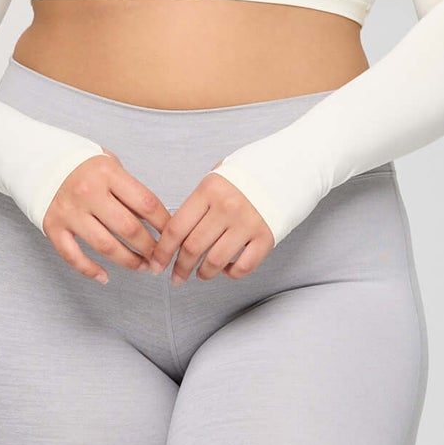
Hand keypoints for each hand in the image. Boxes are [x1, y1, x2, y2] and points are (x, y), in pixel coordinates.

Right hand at [42, 150, 170, 283]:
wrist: (40, 161)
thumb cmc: (83, 167)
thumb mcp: (110, 166)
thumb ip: (130, 190)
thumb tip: (156, 222)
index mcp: (108, 173)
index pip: (146, 203)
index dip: (165, 225)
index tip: (174, 237)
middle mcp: (88, 192)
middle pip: (129, 228)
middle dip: (150, 248)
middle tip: (160, 258)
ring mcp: (70, 211)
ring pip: (105, 246)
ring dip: (128, 261)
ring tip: (142, 267)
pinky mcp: (53, 227)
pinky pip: (73, 255)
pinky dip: (90, 270)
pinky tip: (105, 276)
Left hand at [146, 172, 275, 283]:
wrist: (286, 168)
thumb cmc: (246, 176)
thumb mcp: (216, 179)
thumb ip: (196, 204)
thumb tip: (174, 234)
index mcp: (209, 190)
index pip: (176, 228)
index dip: (162, 251)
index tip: (157, 264)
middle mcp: (227, 207)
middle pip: (192, 248)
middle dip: (180, 268)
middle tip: (176, 276)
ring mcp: (248, 224)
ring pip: (215, 261)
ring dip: (203, 274)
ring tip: (200, 274)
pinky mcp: (266, 237)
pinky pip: (243, 267)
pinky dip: (230, 273)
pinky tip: (226, 268)